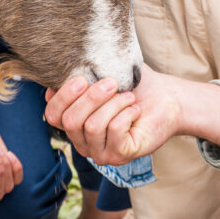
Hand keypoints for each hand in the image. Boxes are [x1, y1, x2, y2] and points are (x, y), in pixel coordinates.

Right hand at [44, 65, 181, 164]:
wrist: (166, 99)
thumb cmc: (136, 86)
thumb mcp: (110, 72)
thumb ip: (88, 70)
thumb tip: (68, 63)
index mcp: (75, 121)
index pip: (53, 115)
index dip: (62, 96)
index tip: (81, 78)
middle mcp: (83, 140)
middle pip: (70, 121)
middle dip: (91, 97)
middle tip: (112, 83)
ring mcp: (100, 152)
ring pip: (92, 126)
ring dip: (114, 104)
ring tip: (129, 96)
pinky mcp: (120, 156)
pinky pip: (114, 132)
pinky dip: (126, 113)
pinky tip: (135, 109)